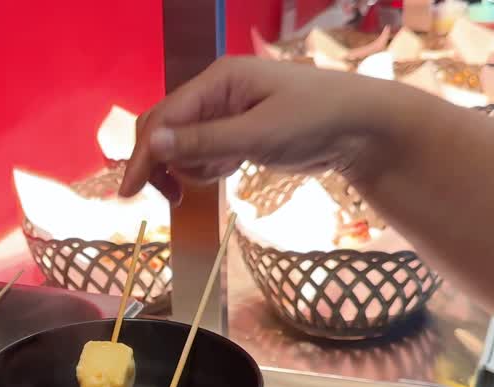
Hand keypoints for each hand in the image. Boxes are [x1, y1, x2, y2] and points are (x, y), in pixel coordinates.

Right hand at [121, 56, 408, 201]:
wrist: (364, 129)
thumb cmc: (316, 121)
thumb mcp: (259, 135)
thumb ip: (204, 141)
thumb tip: (153, 145)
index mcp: (219, 80)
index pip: (165, 117)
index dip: (145, 155)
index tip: (129, 192)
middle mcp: (217, 92)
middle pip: (167, 129)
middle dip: (163, 163)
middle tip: (170, 199)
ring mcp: (227, 112)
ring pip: (183, 146)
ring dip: (190, 168)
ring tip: (220, 176)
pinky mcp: (238, 132)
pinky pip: (204, 153)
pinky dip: (208, 168)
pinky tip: (231, 171)